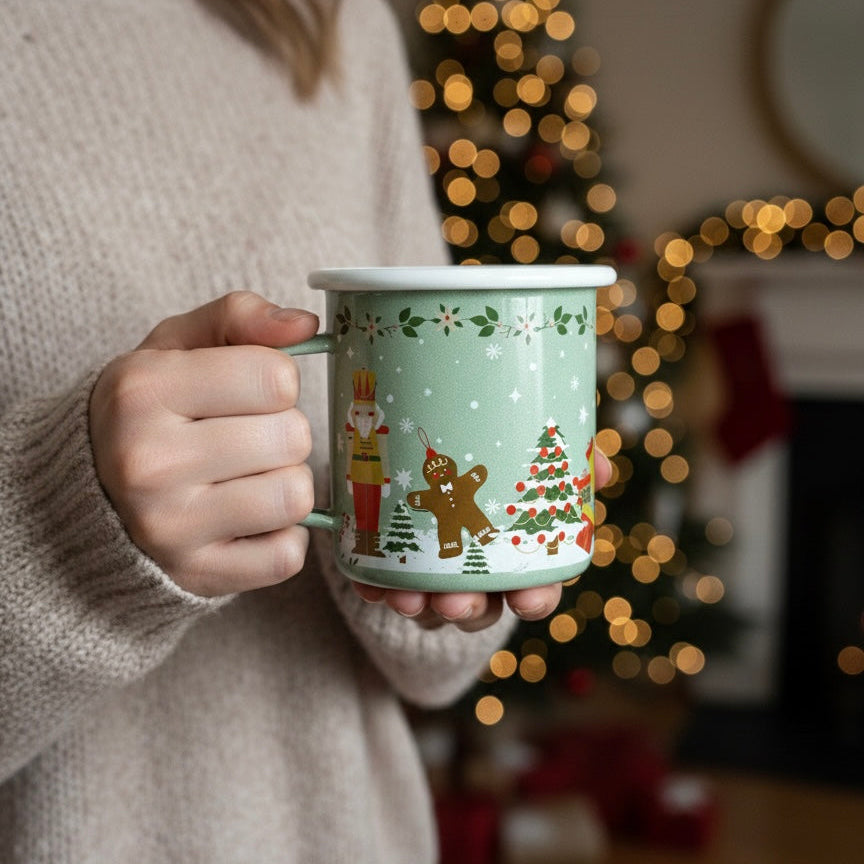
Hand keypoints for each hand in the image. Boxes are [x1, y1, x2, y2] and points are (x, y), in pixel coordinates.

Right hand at [89, 292, 319, 596]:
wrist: (87, 493)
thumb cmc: (150, 410)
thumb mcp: (175, 345)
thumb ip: (239, 318)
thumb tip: (306, 324)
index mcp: (142, 390)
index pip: (276, 378)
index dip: (276, 382)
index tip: (248, 392)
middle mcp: (148, 461)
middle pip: (293, 438)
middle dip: (284, 433)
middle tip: (249, 438)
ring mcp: (169, 527)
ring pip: (296, 497)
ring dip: (287, 485)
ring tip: (250, 478)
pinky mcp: (195, 575)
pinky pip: (287, 556)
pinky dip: (282, 537)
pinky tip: (250, 520)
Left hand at [352, 448, 613, 629]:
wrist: (433, 462)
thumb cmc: (494, 470)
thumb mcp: (528, 461)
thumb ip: (565, 462)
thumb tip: (603, 467)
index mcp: (516, 558)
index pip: (535, 589)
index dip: (534, 599)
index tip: (526, 601)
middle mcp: (478, 577)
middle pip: (481, 608)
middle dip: (470, 610)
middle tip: (455, 602)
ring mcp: (435, 579)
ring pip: (432, 607)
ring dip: (420, 607)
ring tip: (406, 597)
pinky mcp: (395, 571)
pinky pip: (387, 589)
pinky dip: (379, 589)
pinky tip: (371, 586)